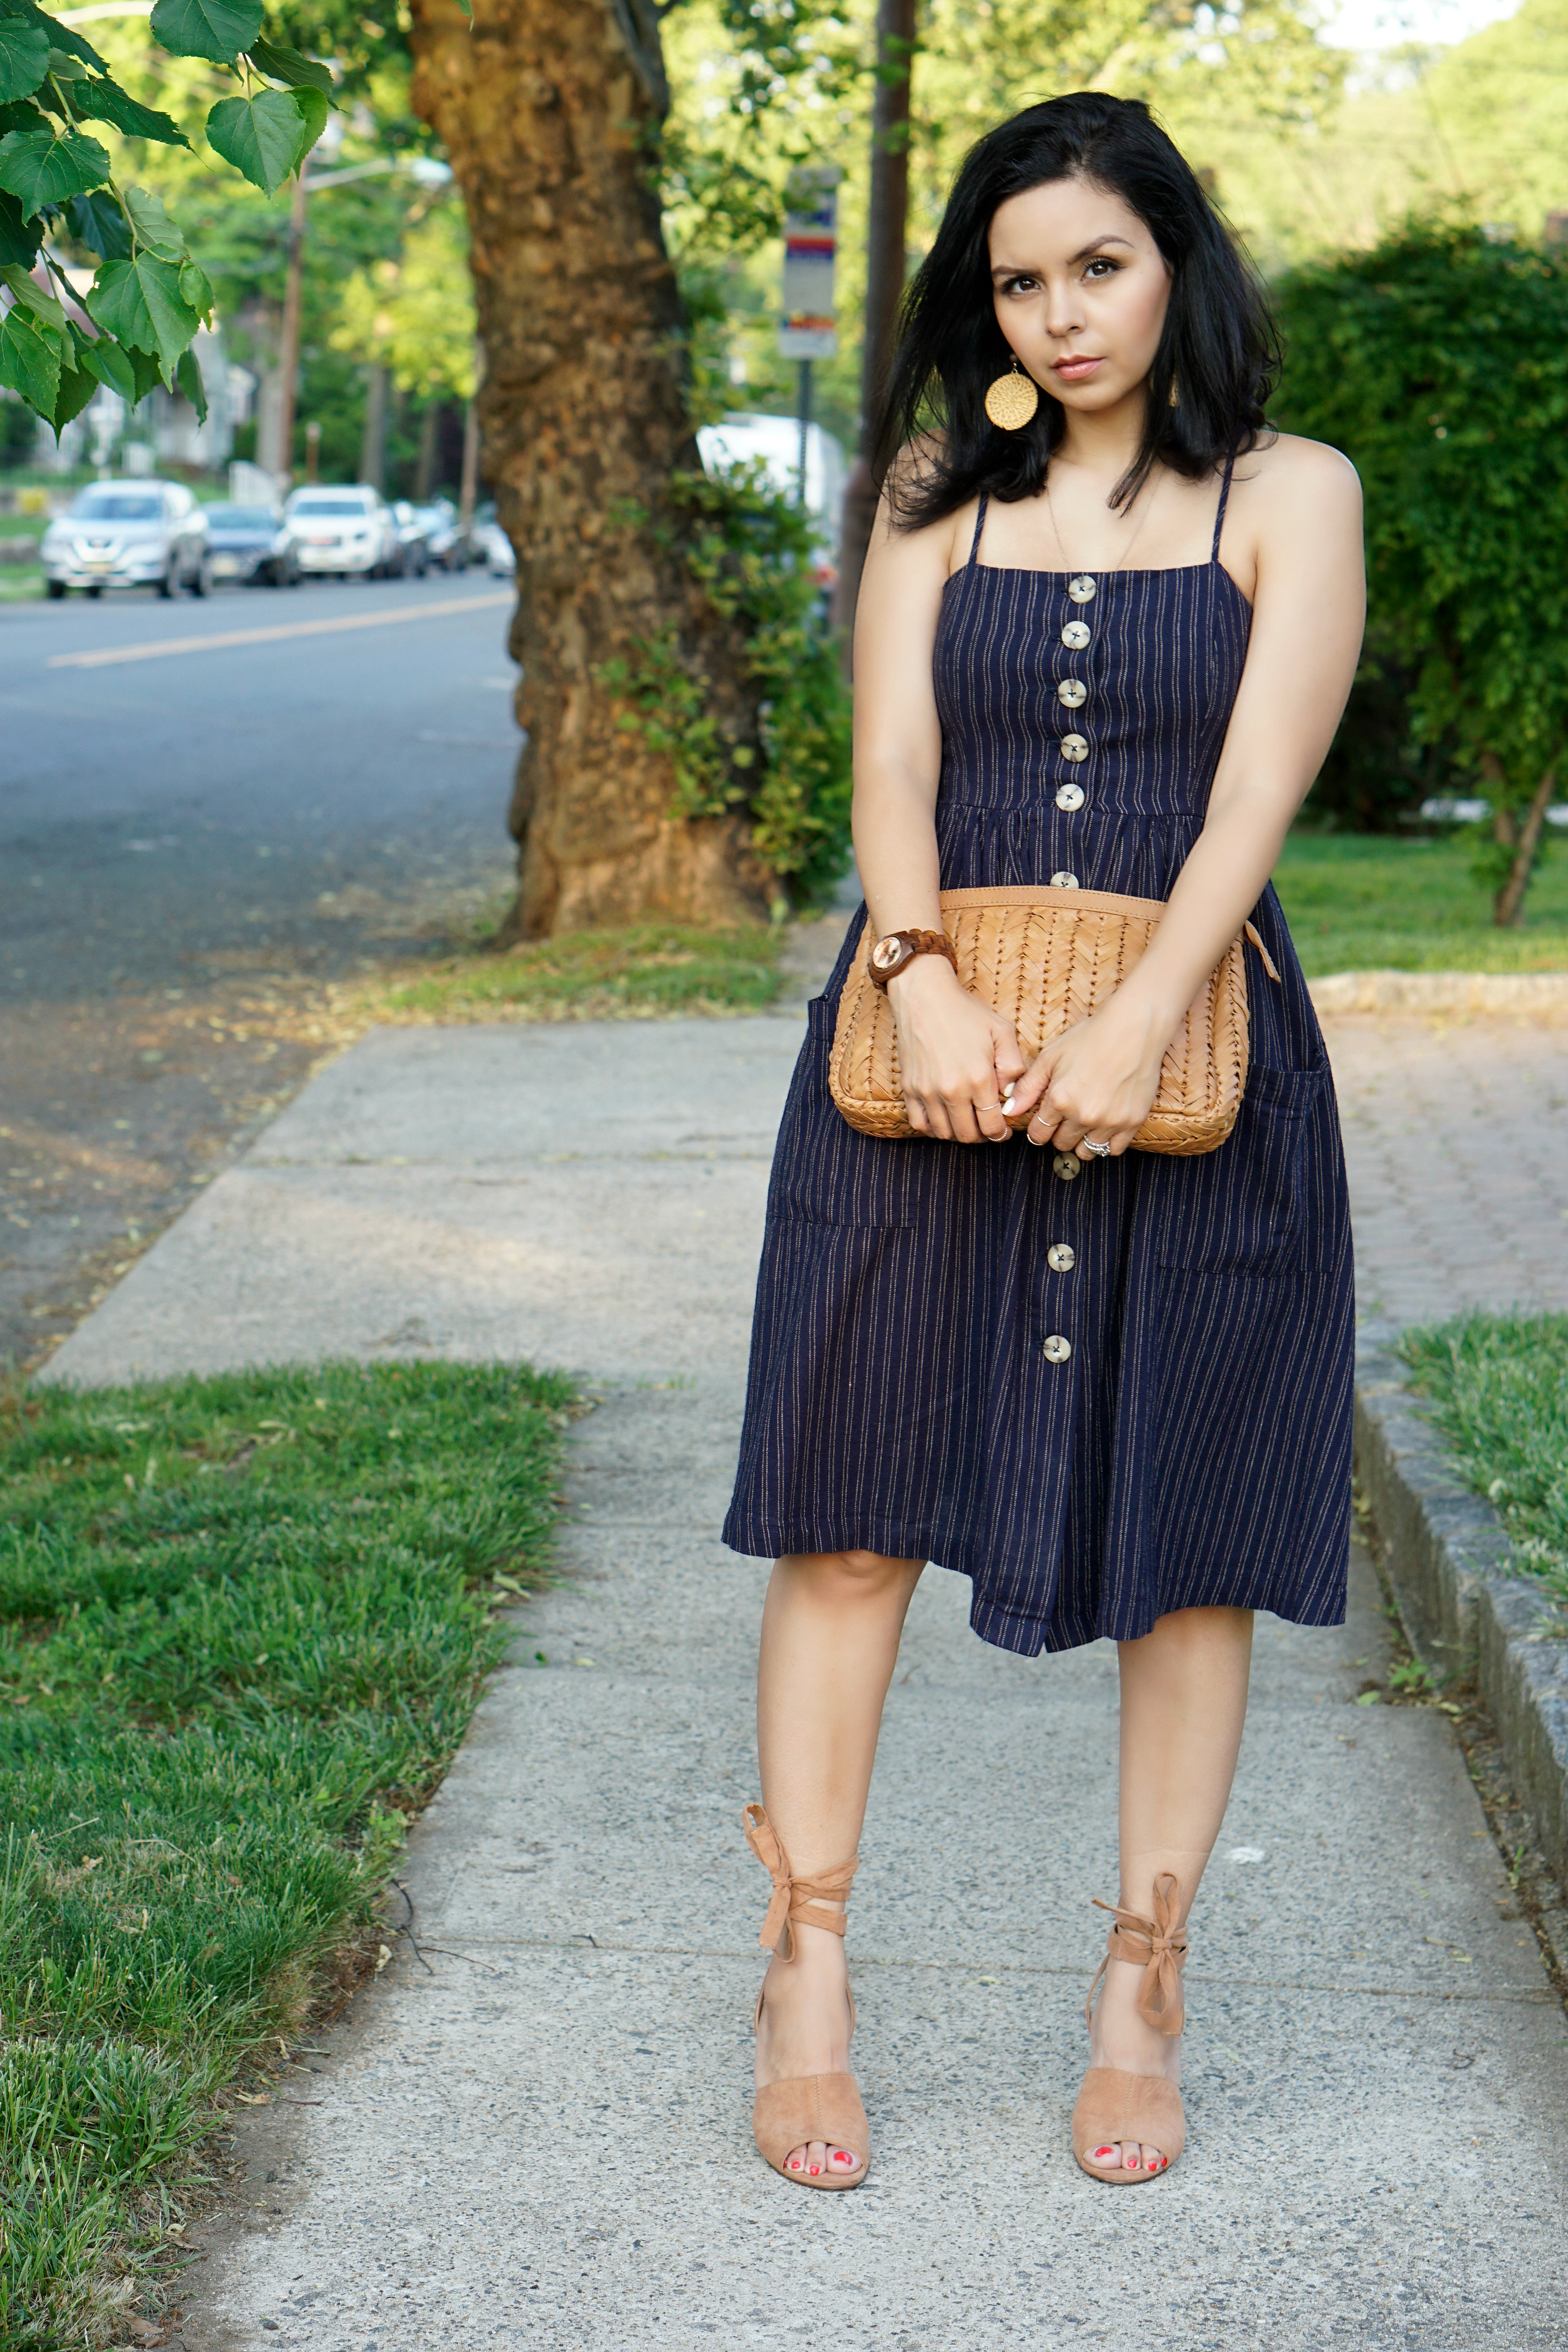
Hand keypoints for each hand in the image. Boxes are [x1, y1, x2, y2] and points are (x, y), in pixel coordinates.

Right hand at [887, 957, 1026, 1142]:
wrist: (924, 997)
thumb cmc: (966, 1012)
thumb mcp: (1002, 1031)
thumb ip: (1014, 1066)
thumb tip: (1010, 1095)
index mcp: (979, 1078)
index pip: (992, 1125)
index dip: (1000, 1133)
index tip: (1003, 1131)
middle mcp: (952, 1090)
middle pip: (968, 1135)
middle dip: (982, 1136)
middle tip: (987, 1128)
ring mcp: (927, 1091)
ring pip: (944, 1133)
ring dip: (958, 1133)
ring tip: (967, 1123)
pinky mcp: (910, 1088)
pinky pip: (919, 1123)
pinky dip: (933, 1128)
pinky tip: (943, 1118)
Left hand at [1004, 994, 1167, 1156]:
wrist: (1135, 1027)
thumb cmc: (1091, 1037)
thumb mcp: (1051, 1057)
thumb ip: (1028, 1087)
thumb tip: (1009, 1111)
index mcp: (1059, 1100)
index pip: (1039, 1134)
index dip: (1039, 1129)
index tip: (1045, 1121)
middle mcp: (1083, 1115)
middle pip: (1062, 1144)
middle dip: (1059, 1134)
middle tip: (1066, 1117)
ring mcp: (1109, 1121)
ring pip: (1087, 1151)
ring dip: (1082, 1141)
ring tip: (1085, 1122)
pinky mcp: (1132, 1122)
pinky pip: (1113, 1150)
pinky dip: (1107, 1142)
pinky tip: (1104, 1125)